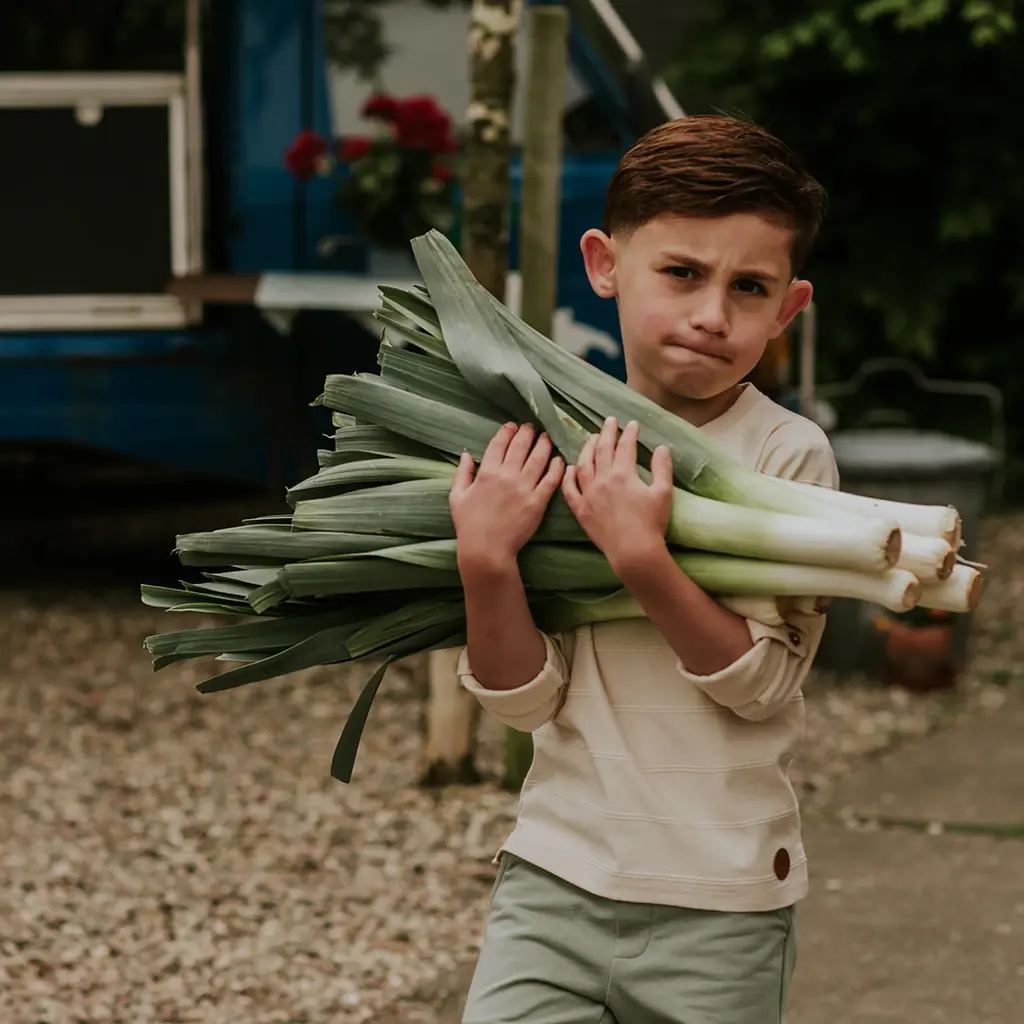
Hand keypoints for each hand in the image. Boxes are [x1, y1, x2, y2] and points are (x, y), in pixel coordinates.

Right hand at [450, 422, 563, 571]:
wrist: (487, 550)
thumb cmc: (469, 525)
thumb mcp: (457, 497)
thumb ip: (462, 473)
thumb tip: (466, 454)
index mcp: (487, 472)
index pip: (499, 444)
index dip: (507, 431)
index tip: (512, 426)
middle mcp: (507, 476)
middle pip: (521, 446)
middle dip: (527, 432)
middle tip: (532, 427)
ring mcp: (524, 488)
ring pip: (539, 458)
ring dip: (544, 444)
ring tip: (546, 438)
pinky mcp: (538, 501)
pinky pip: (551, 479)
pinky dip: (557, 467)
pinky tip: (559, 460)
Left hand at [562, 417, 673, 574]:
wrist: (633, 551)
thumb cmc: (651, 523)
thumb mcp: (663, 493)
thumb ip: (662, 468)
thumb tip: (661, 448)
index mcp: (623, 474)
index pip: (625, 446)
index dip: (629, 433)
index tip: (632, 424)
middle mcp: (602, 480)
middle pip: (602, 450)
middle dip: (607, 433)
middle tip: (609, 421)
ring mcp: (589, 494)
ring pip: (583, 465)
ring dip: (587, 449)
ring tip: (591, 439)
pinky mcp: (581, 510)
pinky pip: (569, 490)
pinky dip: (568, 477)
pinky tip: (569, 468)